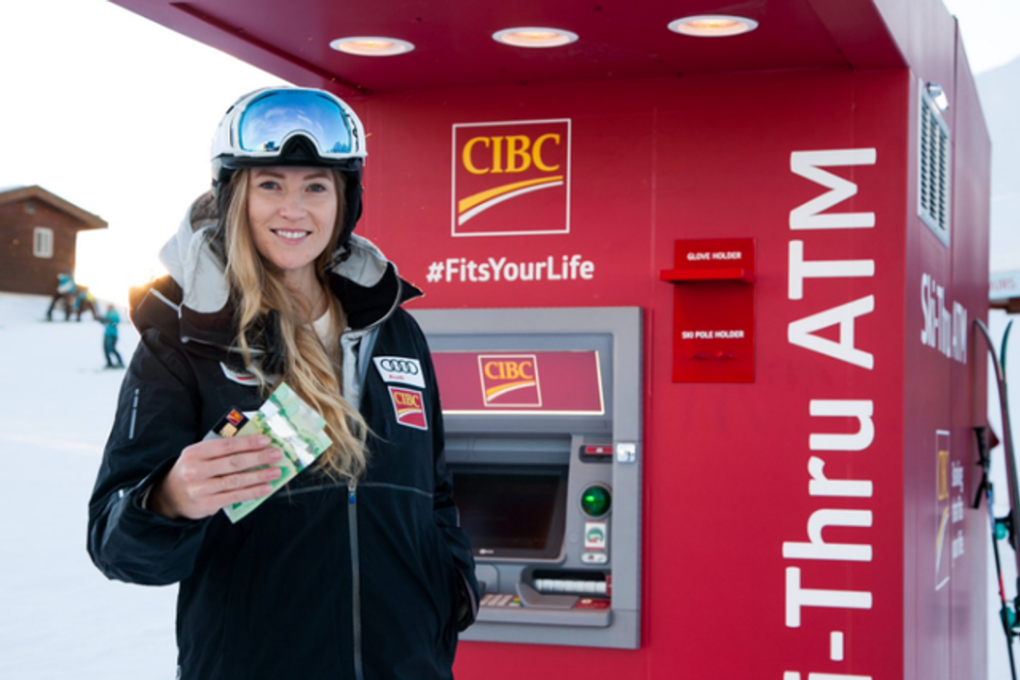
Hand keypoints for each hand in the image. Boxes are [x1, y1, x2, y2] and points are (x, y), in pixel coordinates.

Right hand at [149, 435, 282, 519]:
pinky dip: (252, 492)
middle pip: (233, 463)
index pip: (226, 445)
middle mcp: (196, 470)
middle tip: (277, 455)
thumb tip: (255, 444)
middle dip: (258, 458)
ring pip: (235, 481)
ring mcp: (201, 488)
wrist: (170, 496)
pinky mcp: (207, 504)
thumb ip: (221, 450)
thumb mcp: (200, 455)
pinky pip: (234, 496)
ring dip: (259, 476)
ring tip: (276, 472)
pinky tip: (266, 488)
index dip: (247, 443)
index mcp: (195, 452)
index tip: (266, 440)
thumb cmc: (194, 470)